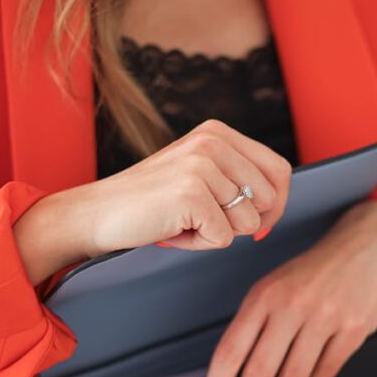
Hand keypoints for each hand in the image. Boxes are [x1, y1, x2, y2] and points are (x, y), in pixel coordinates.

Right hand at [13, 119, 291, 285]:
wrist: (98, 213)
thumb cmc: (151, 203)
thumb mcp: (199, 176)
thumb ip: (236, 180)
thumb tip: (275, 207)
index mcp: (218, 133)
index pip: (278, 170)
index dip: (275, 204)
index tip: (257, 223)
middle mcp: (213, 141)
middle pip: (269, 198)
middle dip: (244, 222)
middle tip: (203, 220)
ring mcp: (202, 165)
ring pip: (247, 222)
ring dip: (217, 233)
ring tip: (183, 222)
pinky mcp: (191, 193)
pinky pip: (223, 238)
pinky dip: (200, 244)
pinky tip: (173, 230)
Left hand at [192, 199, 376, 376]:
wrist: (372, 241)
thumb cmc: (318, 269)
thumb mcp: (278, 285)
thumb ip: (258, 325)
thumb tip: (236, 376)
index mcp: (264, 295)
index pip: (229, 351)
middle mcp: (291, 305)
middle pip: (258, 370)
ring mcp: (325, 317)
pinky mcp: (354, 328)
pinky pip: (326, 371)